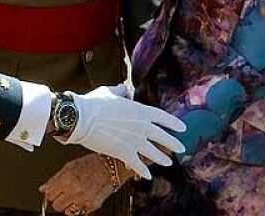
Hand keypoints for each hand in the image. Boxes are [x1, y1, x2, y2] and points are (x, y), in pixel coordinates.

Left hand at [39, 154, 115, 213]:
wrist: (110, 168)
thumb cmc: (91, 164)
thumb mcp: (69, 166)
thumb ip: (54, 179)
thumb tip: (43, 188)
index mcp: (68, 178)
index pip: (49, 194)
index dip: (51, 192)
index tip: (53, 190)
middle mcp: (75, 190)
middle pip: (56, 205)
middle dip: (58, 199)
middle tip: (63, 193)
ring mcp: (83, 200)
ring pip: (66, 211)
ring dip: (67, 204)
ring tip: (73, 195)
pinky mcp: (91, 206)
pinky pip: (78, 212)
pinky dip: (77, 207)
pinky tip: (81, 198)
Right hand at [59, 84, 184, 179]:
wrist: (82, 118)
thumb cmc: (94, 102)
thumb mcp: (109, 92)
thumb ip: (120, 91)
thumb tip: (125, 88)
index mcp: (140, 110)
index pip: (163, 117)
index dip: (174, 123)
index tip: (182, 128)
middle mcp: (142, 127)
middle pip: (163, 137)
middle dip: (174, 143)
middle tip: (182, 148)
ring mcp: (135, 141)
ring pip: (154, 153)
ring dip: (162, 158)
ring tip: (169, 162)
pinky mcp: (124, 153)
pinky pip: (137, 164)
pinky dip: (142, 170)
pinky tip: (147, 176)